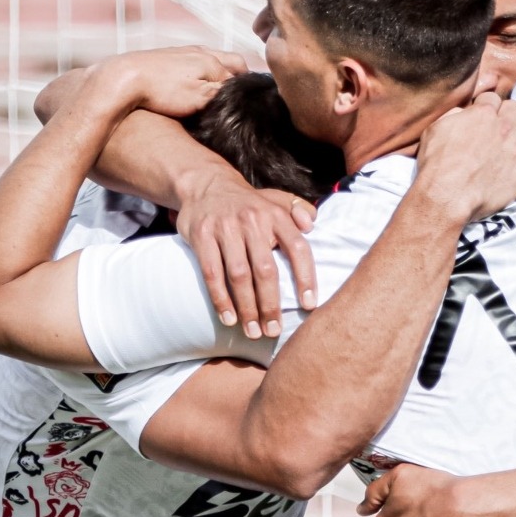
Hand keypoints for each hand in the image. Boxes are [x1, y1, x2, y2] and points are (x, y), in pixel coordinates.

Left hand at [95, 46, 248, 117]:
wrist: (123, 79)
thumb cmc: (161, 90)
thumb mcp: (200, 98)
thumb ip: (224, 94)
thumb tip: (241, 95)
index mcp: (213, 60)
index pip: (242, 77)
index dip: (246, 94)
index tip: (246, 108)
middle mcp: (201, 51)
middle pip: (233, 61)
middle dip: (240, 77)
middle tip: (238, 97)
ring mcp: (183, 52)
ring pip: (213, 59)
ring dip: (219, 73)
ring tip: (217, 93)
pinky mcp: (167, 57)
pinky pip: (193, 61)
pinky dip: (200, 72)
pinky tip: (191, 86)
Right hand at [175, 177, 319, 339]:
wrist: (206, 184)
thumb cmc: (249, 202)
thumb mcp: (276, 198)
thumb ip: (298, 210)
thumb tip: (313, 223)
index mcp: (275, 214)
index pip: (297, 248)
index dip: (305, 277)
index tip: (309, 305)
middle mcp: (252, 220)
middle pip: (266, 270)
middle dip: (271, 305)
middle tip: (274, 330)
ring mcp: (225, 228)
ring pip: (239, 275)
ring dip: (247, 308)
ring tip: (253, 331)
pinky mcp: (202, 236)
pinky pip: (212, 273)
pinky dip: (221, 299)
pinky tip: (229, 318)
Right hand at [415, 92, 515, 223]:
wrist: (447, 195)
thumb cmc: (436, 165)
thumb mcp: (436, 130)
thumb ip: (453, 116)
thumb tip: (463, 112)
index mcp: (483, 115)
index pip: (492, 99)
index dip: (487, 105)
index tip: (484, 111)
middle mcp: (505, 128)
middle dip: (512, 110)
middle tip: (507, 118)